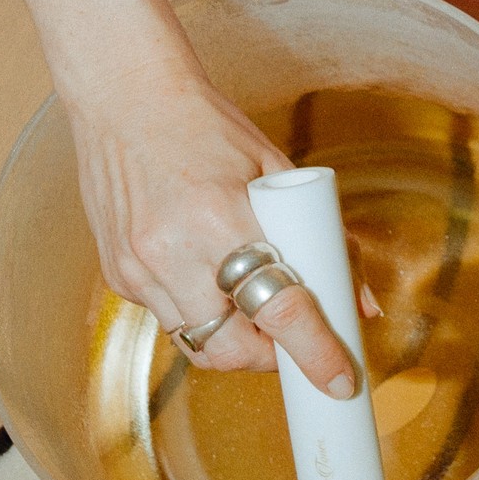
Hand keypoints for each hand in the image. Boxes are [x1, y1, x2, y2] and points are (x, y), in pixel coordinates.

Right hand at [0, 0, 354, 391]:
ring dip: (236, 343)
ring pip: (197, 344)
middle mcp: (173, 253)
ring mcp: (138, 269)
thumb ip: (322, 235)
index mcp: (222, 219)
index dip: (317, 352)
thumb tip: (361, 302)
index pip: (280, 308)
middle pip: (232, 349)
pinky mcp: (117, 275)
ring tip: (258, 312)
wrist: (125, 98)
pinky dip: (200, 313)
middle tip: (297, 343)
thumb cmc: (208, 126)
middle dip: (272, 359)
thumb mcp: (277, 169)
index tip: (343, 381)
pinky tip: (211, 279)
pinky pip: (168, 318)